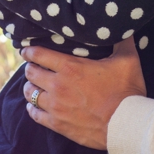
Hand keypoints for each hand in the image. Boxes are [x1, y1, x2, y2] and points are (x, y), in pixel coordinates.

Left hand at [21, 36, 145, 149]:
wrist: (125, 125)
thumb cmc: (126, 91)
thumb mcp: (127, 61)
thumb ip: (122, 41)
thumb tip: (124, 28)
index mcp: (71, 67)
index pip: (39, 54)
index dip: (30, 51)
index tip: (26, 50)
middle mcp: (58, 85)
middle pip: (31, 73)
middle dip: (30, 68)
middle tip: (32, 67)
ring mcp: (56, 106)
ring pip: (29, 94)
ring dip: (29, 87)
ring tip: (32, 85)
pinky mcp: (58, 124)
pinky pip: (35, 115)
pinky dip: (32, 109)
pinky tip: (34, 106)